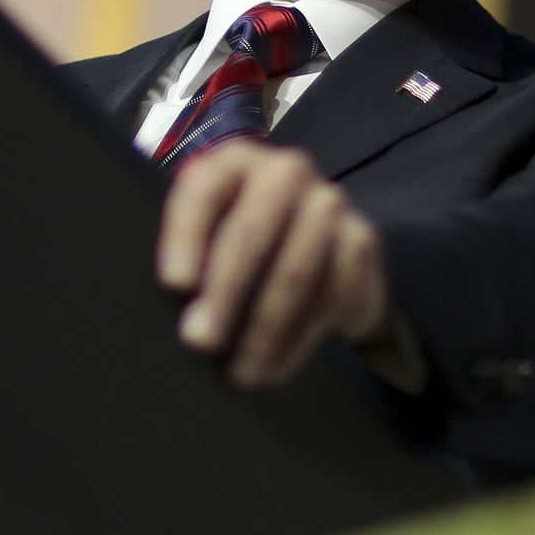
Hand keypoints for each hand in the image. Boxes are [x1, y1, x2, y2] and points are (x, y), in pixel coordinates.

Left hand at [158, 140, 388, 386]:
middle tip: (200, 341)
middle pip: (251, 232)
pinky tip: (275, 368)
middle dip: (224, 293)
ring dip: (264, 329)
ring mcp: (327, 201)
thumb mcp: (207, 234)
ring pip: (294, 271)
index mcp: (231, 162)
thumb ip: (188, 257)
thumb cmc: (239, 240)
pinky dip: (299, 340)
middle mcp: (283, 171)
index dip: (186, 237)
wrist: (319, 246)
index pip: (204, 190)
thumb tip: (177, 310)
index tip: (174, 286)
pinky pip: (331, 295)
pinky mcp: (360, 238)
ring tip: (240, 372)